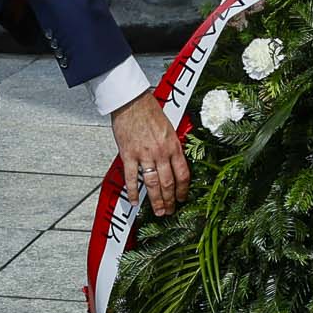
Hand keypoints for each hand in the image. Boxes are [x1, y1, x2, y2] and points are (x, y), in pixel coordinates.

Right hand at [110, 97, 190, 216]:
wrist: (132, 101)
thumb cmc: (149, 110)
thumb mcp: (169, 128)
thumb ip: (172, 146)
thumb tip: (175, 161)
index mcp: (173, 146)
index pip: (183, 174)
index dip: (183, 190)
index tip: (182, 198)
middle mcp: (161, 153)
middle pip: (168, 183)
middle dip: (170, 200)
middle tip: (170, 211)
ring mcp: (145, 155)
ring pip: (153, 184)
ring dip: (156, 201)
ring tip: (158, 211)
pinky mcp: (129, 155)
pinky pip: (132, 178)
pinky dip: (133, 192)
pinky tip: (135, 201)